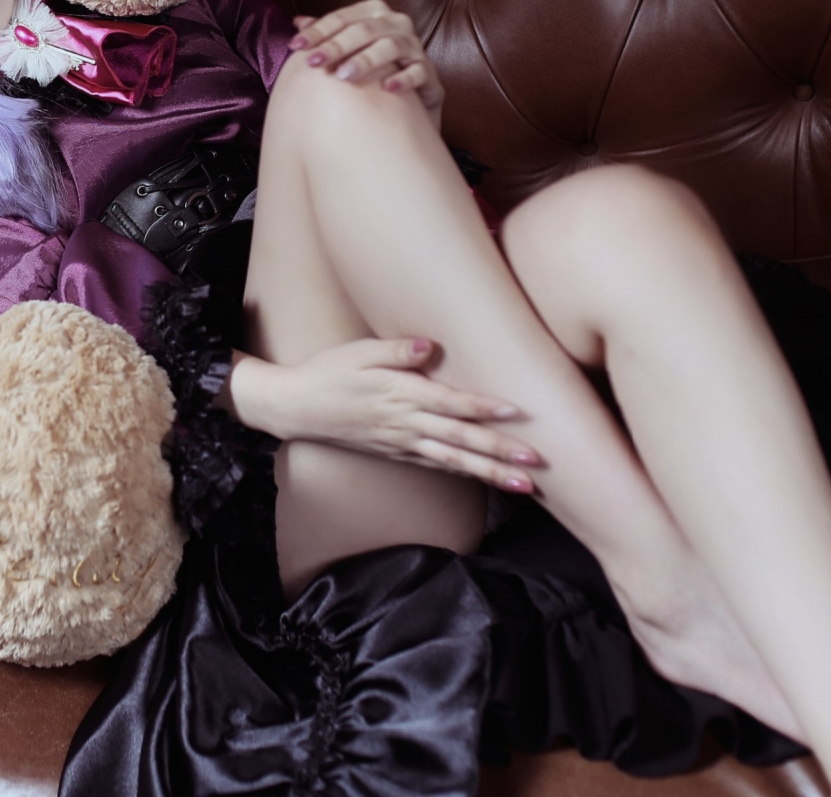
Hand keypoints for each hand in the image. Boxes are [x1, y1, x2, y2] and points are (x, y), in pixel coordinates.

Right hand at [226, 337, 542, 491]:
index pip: (449, 403)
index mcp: (400, 394)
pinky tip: (487, 479)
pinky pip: (436, 465)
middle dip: (499, 451)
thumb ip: (397, 350)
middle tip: (535, 461)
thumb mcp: (359, 351)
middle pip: (460, 439)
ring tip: (523, 484)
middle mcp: (405, 423)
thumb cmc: (329, 371)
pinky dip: (463, 473)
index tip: (514, 412)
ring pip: (453, 460)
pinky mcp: (395, 453)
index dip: (481, 408)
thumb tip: (430, 346)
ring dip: (490, 473)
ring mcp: (401, 443)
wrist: (296, 408)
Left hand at [291, 0, 444, 115]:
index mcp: (376, 15)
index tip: (295, 46)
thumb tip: (298, 22)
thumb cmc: (374, 73)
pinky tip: (387, 88)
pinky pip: (420, 72)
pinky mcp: (431, 75)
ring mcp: (416, 49)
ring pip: (392, 46)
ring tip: (345, 76)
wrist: (411, 106)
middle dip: (338, 45)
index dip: (318, 30)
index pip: (343, 17)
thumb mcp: (350, 53)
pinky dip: (404, 78)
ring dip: (367, 60)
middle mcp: (398, 25)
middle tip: (315, 62)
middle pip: (366, 30)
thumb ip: (328, 36)